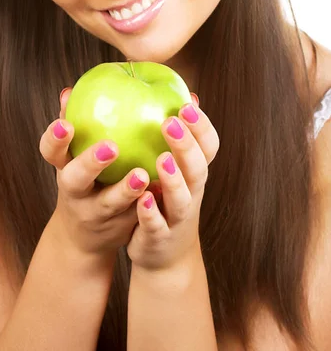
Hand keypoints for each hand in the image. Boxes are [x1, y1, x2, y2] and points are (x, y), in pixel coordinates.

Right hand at [39, 88, 149, 259]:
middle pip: (75, 179)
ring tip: (142, 174)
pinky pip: (135, 217)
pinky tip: (164, 189)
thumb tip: (72, 89)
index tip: (65, 124)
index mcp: (64, 168)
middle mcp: (75, 192)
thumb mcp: (73, 156)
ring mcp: (96, 213)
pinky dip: (148, 205)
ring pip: (109, 203)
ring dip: (125, 189)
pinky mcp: (119, 228)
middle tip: (111, 147)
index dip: (55, 139)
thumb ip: (75, 123)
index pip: (51, 152)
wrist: (84, 236)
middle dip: (91, 163)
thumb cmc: (84, 179)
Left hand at [126, 95, 218, 271]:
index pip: (209, 147)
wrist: (165, 256)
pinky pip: (157, 226)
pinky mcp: (160, 237)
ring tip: (161, 159)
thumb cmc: (168, 200)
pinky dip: (152, 214)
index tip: (187, 105)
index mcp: (195, 174)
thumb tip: (184, 94)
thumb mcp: (176, 170)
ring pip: (182, 199)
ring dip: (174, 179)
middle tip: (170, 122)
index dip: (202, 127)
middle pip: (197, 168)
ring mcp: (178, 218)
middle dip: (186, 146)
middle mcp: (192, 193)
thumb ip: (179, 138)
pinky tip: (143, 199)